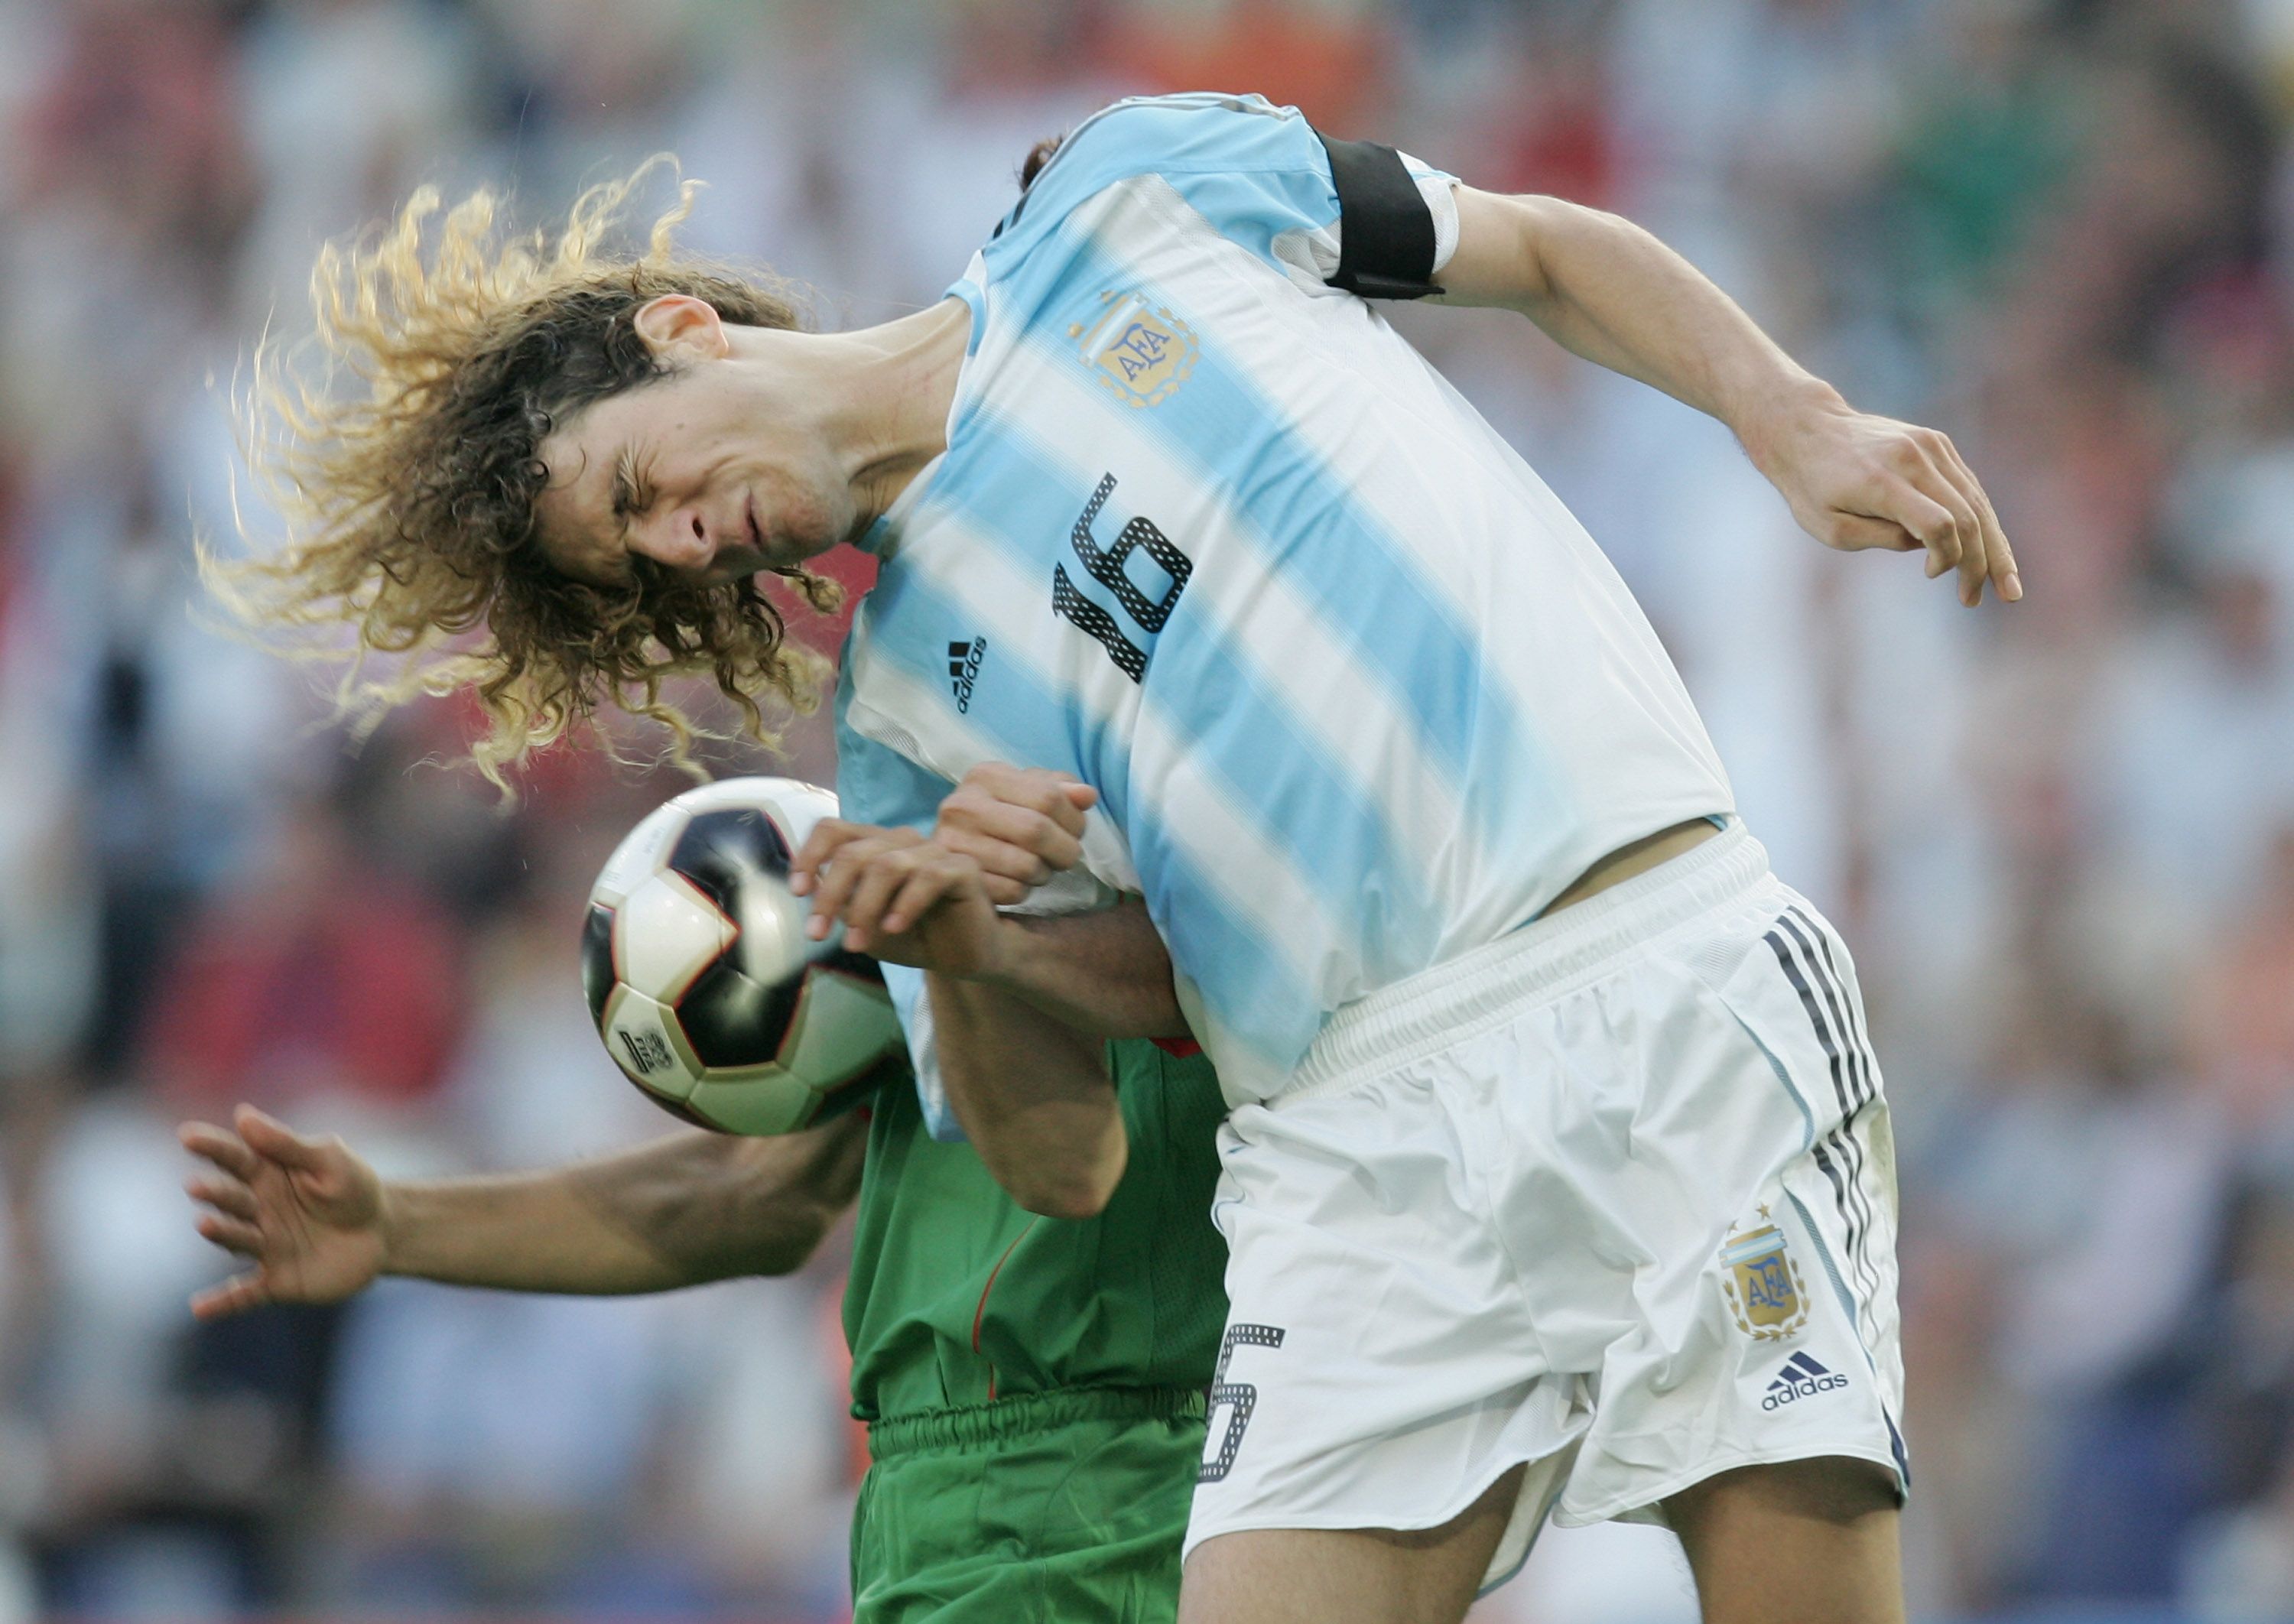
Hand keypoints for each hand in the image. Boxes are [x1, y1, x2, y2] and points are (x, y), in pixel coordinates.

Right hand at [178, 1106, 387, 1318]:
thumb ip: (287, 1144)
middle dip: (215, 1193)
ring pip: (238, 1239)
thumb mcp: (328, 1160)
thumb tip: (242, 1114)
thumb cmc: (352, 1187)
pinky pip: (246, 1294)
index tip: (187, 1135)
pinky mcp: (278, 1280)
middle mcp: (257, 1211)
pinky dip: (223, 1302)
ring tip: (205, 1224)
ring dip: (221, 1233)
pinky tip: (198, 1309)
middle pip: (233, 1199)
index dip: (211, 1146)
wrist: (382, 1232)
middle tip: (197, 1186)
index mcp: (267, 1175)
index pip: (235, 1158)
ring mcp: (265, 1245)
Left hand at [790, 821, 1011, 973]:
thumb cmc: (912, 936)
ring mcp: (933, 851)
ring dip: (865, 907)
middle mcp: (902, 841)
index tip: (797, 892)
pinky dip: (906, 903)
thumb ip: (839, 905)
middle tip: (818, 934)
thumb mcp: (864, 924)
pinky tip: (895, 928)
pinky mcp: (962, 868)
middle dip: (830, 894)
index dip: (809, 855)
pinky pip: (929, 876)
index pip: (834, 830)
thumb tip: (808, 889)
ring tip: (857, 944)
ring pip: (888, 864)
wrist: (962, 957)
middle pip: (855, 852)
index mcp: (875, 846)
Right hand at [932, 764, 1098, 904]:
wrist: (953, 852)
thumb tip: (1087, 795)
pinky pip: (1011, 891)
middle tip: (1066, 855)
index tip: (1075, 830)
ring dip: (1045, 873)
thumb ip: (1061, 790)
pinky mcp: (955, 879)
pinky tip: (1018, 881)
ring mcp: (953, 843)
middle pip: (1037, 831)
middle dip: (1065, 849)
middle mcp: (962, 805)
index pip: (1048, 796)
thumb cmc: (1003, 816)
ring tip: (1040, 867)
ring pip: (1027, 866)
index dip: (1074, 819)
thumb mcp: (1029, 793)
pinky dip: (1025, 891)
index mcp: (986, 776)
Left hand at [1746, 392, 2021, 607]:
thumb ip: (1882, 538)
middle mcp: (1914, 458)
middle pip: (1968, 515)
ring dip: (1995, 546)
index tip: (1931, 574)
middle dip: (1985, 562)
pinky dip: (1982, 520)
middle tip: (1998, 598)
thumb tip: (1929, 545)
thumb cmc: (1811, 487)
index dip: (1947, 556)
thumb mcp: (1831, 528)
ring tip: (2006, 586)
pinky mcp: (1937, 443)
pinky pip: (1968, 487)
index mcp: (1883, 482)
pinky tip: (1989, 552)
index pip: (1938, 524)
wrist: (1807, 429)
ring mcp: (1930, 446)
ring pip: (1977, 501)